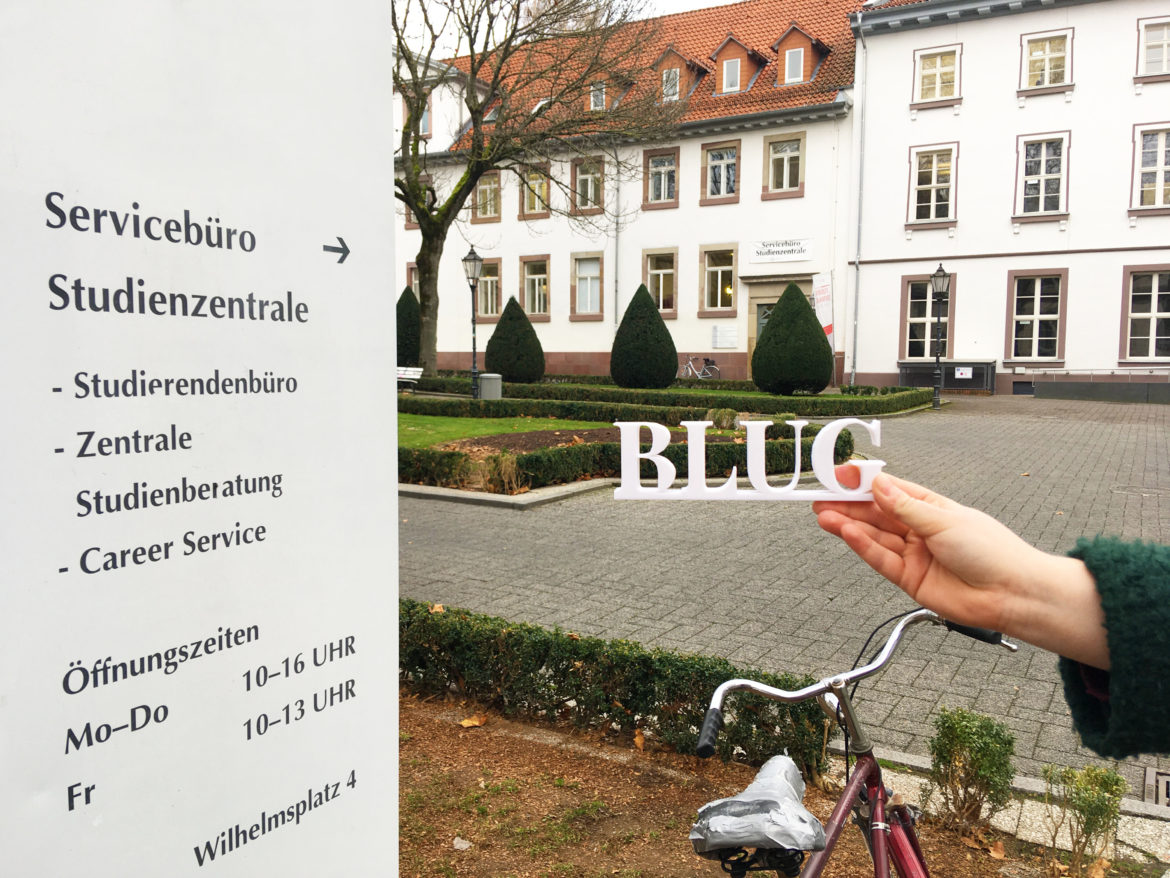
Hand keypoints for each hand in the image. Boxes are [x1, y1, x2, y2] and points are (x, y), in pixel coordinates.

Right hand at [813, 467, 1108, 668]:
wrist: (1011, 594)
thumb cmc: (991, 551)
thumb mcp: (944, 520)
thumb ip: (905, 506)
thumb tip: (878, 483)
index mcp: (931, 508)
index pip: (890, 490)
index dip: (864, 482)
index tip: (839, 474)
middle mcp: (919, 530)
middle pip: (876, 514)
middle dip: (848, 504)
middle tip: (820, 496)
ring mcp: (913, 555)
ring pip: (874, 536)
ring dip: (848, 525)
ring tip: (823, 514)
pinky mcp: (909, 579)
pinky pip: (880, 559)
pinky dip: (862, 545)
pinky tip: (846, 532)